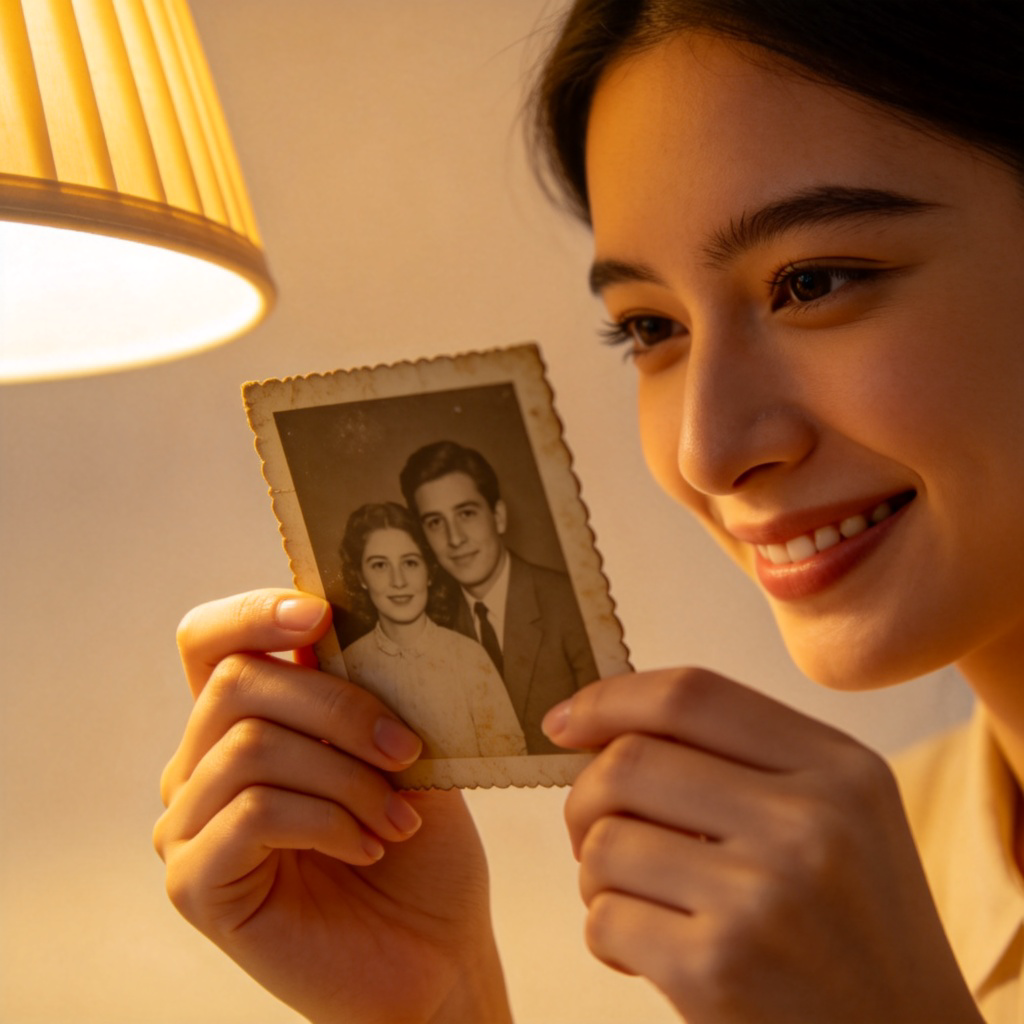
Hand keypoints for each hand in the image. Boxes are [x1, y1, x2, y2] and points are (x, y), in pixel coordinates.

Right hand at [154, 589, 510, 1023]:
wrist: (432, 953)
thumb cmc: (419, 849)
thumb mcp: (403, 750)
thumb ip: (367, 689)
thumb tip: (353, 623)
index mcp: (245, 723)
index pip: (209, 640)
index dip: (253, 612)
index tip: (321, 615)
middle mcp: (200, 767)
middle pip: (237, 683)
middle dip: (338, 707)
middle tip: (406, 749)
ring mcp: (188, 825)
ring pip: (251, 747)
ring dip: (345, 776)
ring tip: (397, 816)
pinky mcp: (195, 882)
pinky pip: (254, 812)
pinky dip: (328, 820)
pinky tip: (370, 846)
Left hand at [543, 669, 981, 1023]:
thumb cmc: (856, 930)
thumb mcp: (842, 816)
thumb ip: (745, 759)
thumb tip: (602, 728)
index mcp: (839, 768)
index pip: (690, 695)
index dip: (609, 699)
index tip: (563, 721)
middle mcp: (807, 821)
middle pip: (630, 762)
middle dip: (585, 797)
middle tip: (594, 834)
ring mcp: (763, 896)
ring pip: (606, 842)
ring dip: (595, 874)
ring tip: (637, 901)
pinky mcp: (718, 969)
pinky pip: (604, 919)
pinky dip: (607, 935)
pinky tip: (649, 955)